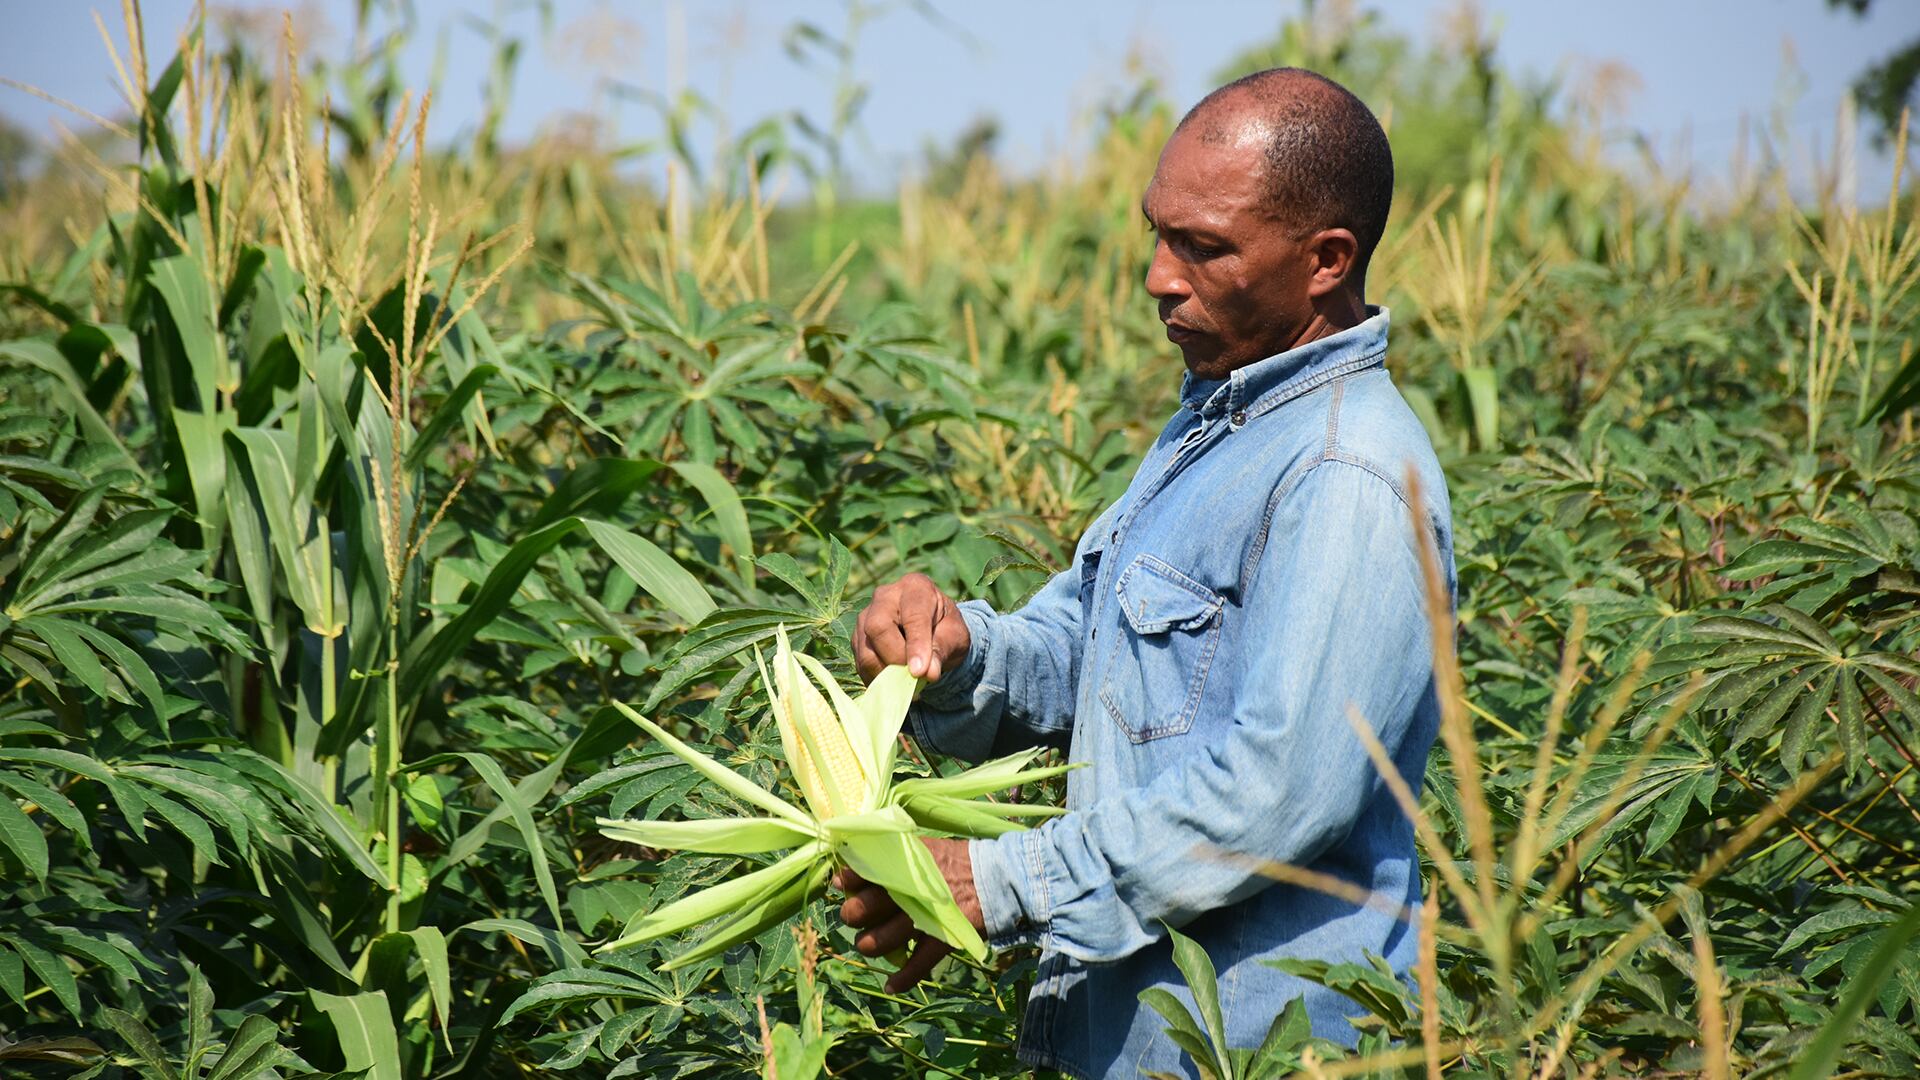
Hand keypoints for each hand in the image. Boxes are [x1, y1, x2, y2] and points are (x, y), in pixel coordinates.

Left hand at [833, 837, 983, 992]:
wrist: (998, 878)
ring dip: (870, 946)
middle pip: (863, 910)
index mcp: (902, 865)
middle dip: (853, 917)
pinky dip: (902, 979)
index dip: (847, 882)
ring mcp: (923, 918)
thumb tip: (859, 857)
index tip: (842, 886)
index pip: (861, 872)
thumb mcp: (925, 848)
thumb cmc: (958, 861)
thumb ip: (894, 854)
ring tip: (869, 945)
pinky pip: (917, 966)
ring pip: (881, 940)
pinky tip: (890, 986)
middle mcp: (907, 892)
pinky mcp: (941, 939)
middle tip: (856, 918)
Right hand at [853, 574, 970, 684]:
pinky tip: (896, 681)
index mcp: (915, 587)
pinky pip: (861, 663)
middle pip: (878, 627)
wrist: (932, 631)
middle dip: (896, 658)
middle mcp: (885, 596)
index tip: (920, 671)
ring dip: (886, 673)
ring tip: (908, 682)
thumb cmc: (946, 629)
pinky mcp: (858, 638)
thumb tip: (929, 672)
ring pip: (866, 650)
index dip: (916, 645)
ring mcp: (866, 616)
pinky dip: (878, 678)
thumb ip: (943, 650)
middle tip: (916, 676)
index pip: (912, 615)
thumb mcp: (956, 636)